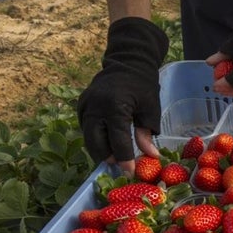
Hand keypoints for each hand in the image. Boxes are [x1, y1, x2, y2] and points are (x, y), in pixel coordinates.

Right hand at [77, 17, 168, 175]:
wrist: (128, 60)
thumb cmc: (143, 85)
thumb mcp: (150, 109)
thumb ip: (147, 133)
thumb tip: (151, 156)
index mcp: (114, 106)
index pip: (117, 140)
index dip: (124, 158)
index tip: (130, 172)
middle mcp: (95, 107)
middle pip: (96, 143)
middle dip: (108, 157)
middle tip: (120, 166)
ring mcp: (85, 105)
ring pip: (88, 137)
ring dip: (100, 150)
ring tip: (115, 157)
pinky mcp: (81, 105)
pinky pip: (86, 128)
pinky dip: (95, 138)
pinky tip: (107, 143)